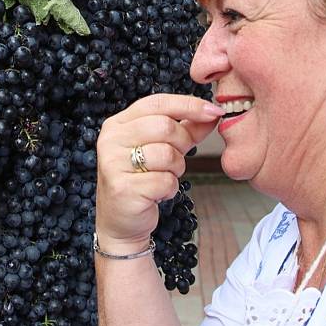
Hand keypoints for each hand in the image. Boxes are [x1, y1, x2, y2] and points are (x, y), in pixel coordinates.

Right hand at [95, 94, 222, 251]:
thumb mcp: (162, 149)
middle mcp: (111, 140)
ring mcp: (113, 163)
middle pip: (165, 126)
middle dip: (182, 143)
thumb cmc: (142, 181)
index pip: (157, 102)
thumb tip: (213, 113)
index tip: (214, 111)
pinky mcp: (122, 188)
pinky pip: (164, 180)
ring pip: (167, 154)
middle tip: (178, 158)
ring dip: (176, 168)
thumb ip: (186, 129)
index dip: (188, 104)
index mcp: (117, 124)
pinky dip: (169, 189)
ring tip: (163, 176)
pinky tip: (157, 193)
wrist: (121, 222)